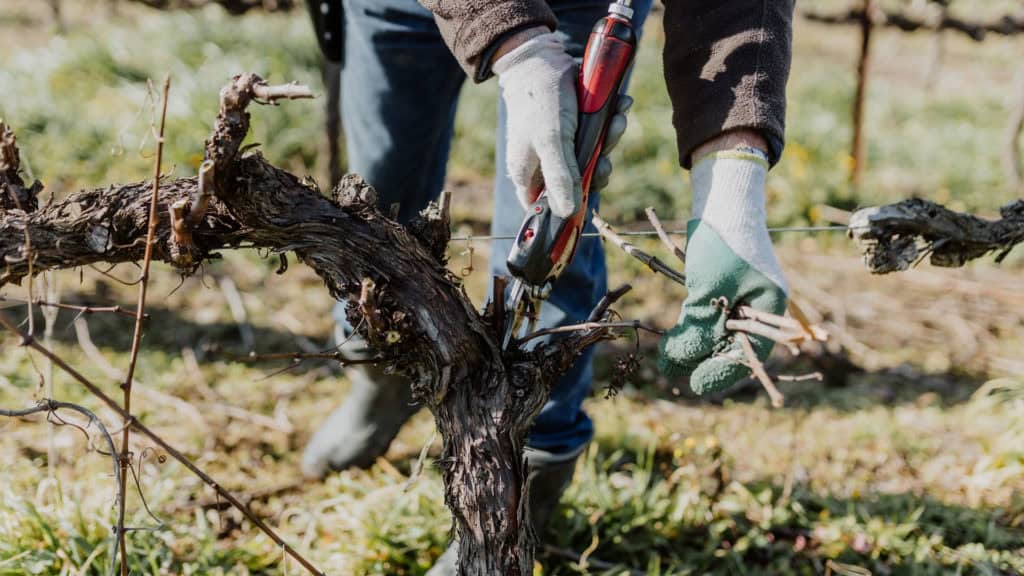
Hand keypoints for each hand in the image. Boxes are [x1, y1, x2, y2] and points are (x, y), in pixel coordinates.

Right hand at [493, 31, 630, 216]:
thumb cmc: (541, 101)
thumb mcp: (551, 141)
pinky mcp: (576, 131)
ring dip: (611, 138)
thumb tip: (568, 213)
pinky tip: (620, 106)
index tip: (590, 198)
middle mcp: (544, 166)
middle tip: (606, 154)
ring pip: (593, 158)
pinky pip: (599, 136)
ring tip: (618, 118)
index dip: (569, 208)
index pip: (547, 209)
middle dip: (598, 166)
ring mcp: (561, 149)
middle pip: (578, 184)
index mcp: (528, 175)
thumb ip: (561, 177)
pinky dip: (612, 122)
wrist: (544, 59)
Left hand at [658, 146, 788, 394]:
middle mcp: (760, 309)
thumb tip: (679, 362)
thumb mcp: (708, 288)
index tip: (696, 384)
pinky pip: (710, 323)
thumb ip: (698, 326)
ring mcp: (741, 301)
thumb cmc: (722, 242)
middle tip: (675, 374)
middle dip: (704, 363)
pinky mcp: (723, 294)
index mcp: (771, 309)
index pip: (751, 354)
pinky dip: (692, 333)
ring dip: (694, 350)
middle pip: (734, 350)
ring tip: (668, 362)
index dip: (723, 372)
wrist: (722, 203)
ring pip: (718, 338)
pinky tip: (672, 344)